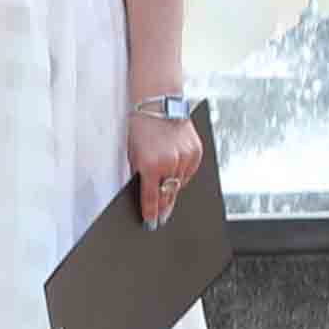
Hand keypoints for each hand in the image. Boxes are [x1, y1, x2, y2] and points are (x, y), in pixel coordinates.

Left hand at [132, 106, 204, 227]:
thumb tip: (144, 192)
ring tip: (166, 187)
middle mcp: (170, 164)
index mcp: (150, 165)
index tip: (151, 222)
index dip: (151, 212)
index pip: (151, 197)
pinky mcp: (196, 153)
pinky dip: (183, 174)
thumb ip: (139, 173)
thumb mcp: (132, 154)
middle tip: (162, 217)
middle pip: (168, 194)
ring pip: (180, 184)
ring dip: (173, 187)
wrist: (160, 107)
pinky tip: (175, 170)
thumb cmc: (141, 128)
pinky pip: (190, 172)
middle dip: (164, 206)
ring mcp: (185, 158)